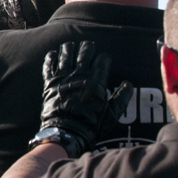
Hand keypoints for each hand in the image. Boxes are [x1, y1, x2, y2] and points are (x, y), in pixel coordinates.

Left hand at [39, 41, 131, 156]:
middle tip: (88, 44)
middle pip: (84, 55)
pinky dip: (50, 58)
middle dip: (87, 48)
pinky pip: (49, 67)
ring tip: (70, 45)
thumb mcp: (112, 115)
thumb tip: (128, 84)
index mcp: (95, 83)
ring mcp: (63, 79)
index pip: (101, 62)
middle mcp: (79, 77)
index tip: (104, 57)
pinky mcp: (50, 84)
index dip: (104, 58)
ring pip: (65, 57)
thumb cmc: (91, 125)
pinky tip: (52, 53)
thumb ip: (122, 98)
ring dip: (68, 49)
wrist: (66, 133)